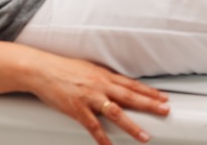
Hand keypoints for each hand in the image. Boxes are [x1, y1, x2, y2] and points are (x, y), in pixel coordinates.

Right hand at [20, 50, 169, 144]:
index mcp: (103, 75)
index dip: (149, 91)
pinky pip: (93, 126)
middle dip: (150, 105)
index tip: (163, 97)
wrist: (41, 70)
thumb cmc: (62, 69)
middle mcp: (99, 86)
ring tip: (144, 136)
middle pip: (129, 97)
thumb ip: (103, 78)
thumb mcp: (88, 68)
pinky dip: (102, 138)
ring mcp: (89, 98)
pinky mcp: (77, 109)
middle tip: (165, 111)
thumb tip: (117, 83)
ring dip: (132, 125)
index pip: (131, 84)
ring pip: (116, 112)